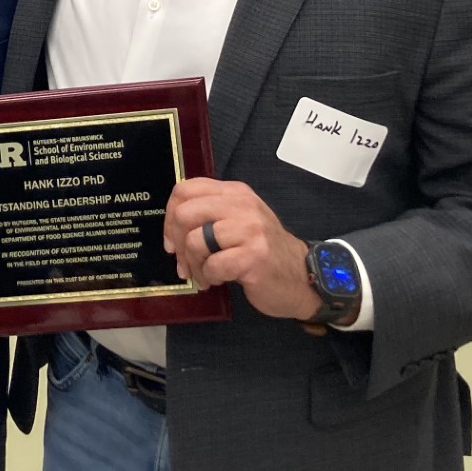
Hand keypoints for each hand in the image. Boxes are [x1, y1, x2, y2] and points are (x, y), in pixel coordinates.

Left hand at [163, 178, 322, 322]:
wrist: (302, 275)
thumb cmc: (264, 251)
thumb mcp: (239, 220)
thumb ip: (209, 215)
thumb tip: (172, 227)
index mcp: (235, 192)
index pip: (185, 189)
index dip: (169, 216)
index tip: (172, 239)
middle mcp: (242, 205)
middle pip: (185, 214)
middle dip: (177, 244)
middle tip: (185, 263)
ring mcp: (250, 229)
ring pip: (195, 241)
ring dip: (194, 265)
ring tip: (204, 275)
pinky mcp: (254, 256)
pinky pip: (213, 265)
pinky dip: (210, 277)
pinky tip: (218, 280)